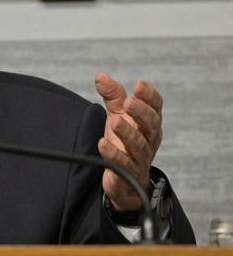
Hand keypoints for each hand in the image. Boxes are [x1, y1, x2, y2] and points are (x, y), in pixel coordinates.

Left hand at [95, 72, 162, 210]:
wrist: (125, 179)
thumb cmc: (124, 141)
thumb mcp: (119, 115)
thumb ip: (113, 96)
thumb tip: (100, 76)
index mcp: (149, 122)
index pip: (156, 107)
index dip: (150, 96)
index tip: (139, 85)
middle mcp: (149, 138)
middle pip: (151, 124)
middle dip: (141, 112)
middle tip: (128, 102)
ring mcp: (141, 157)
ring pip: (139, 144)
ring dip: (127, 133)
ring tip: (115, 122)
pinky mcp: (129, 173)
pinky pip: (124, 164)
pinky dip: (114, 155)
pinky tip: (103, 144)